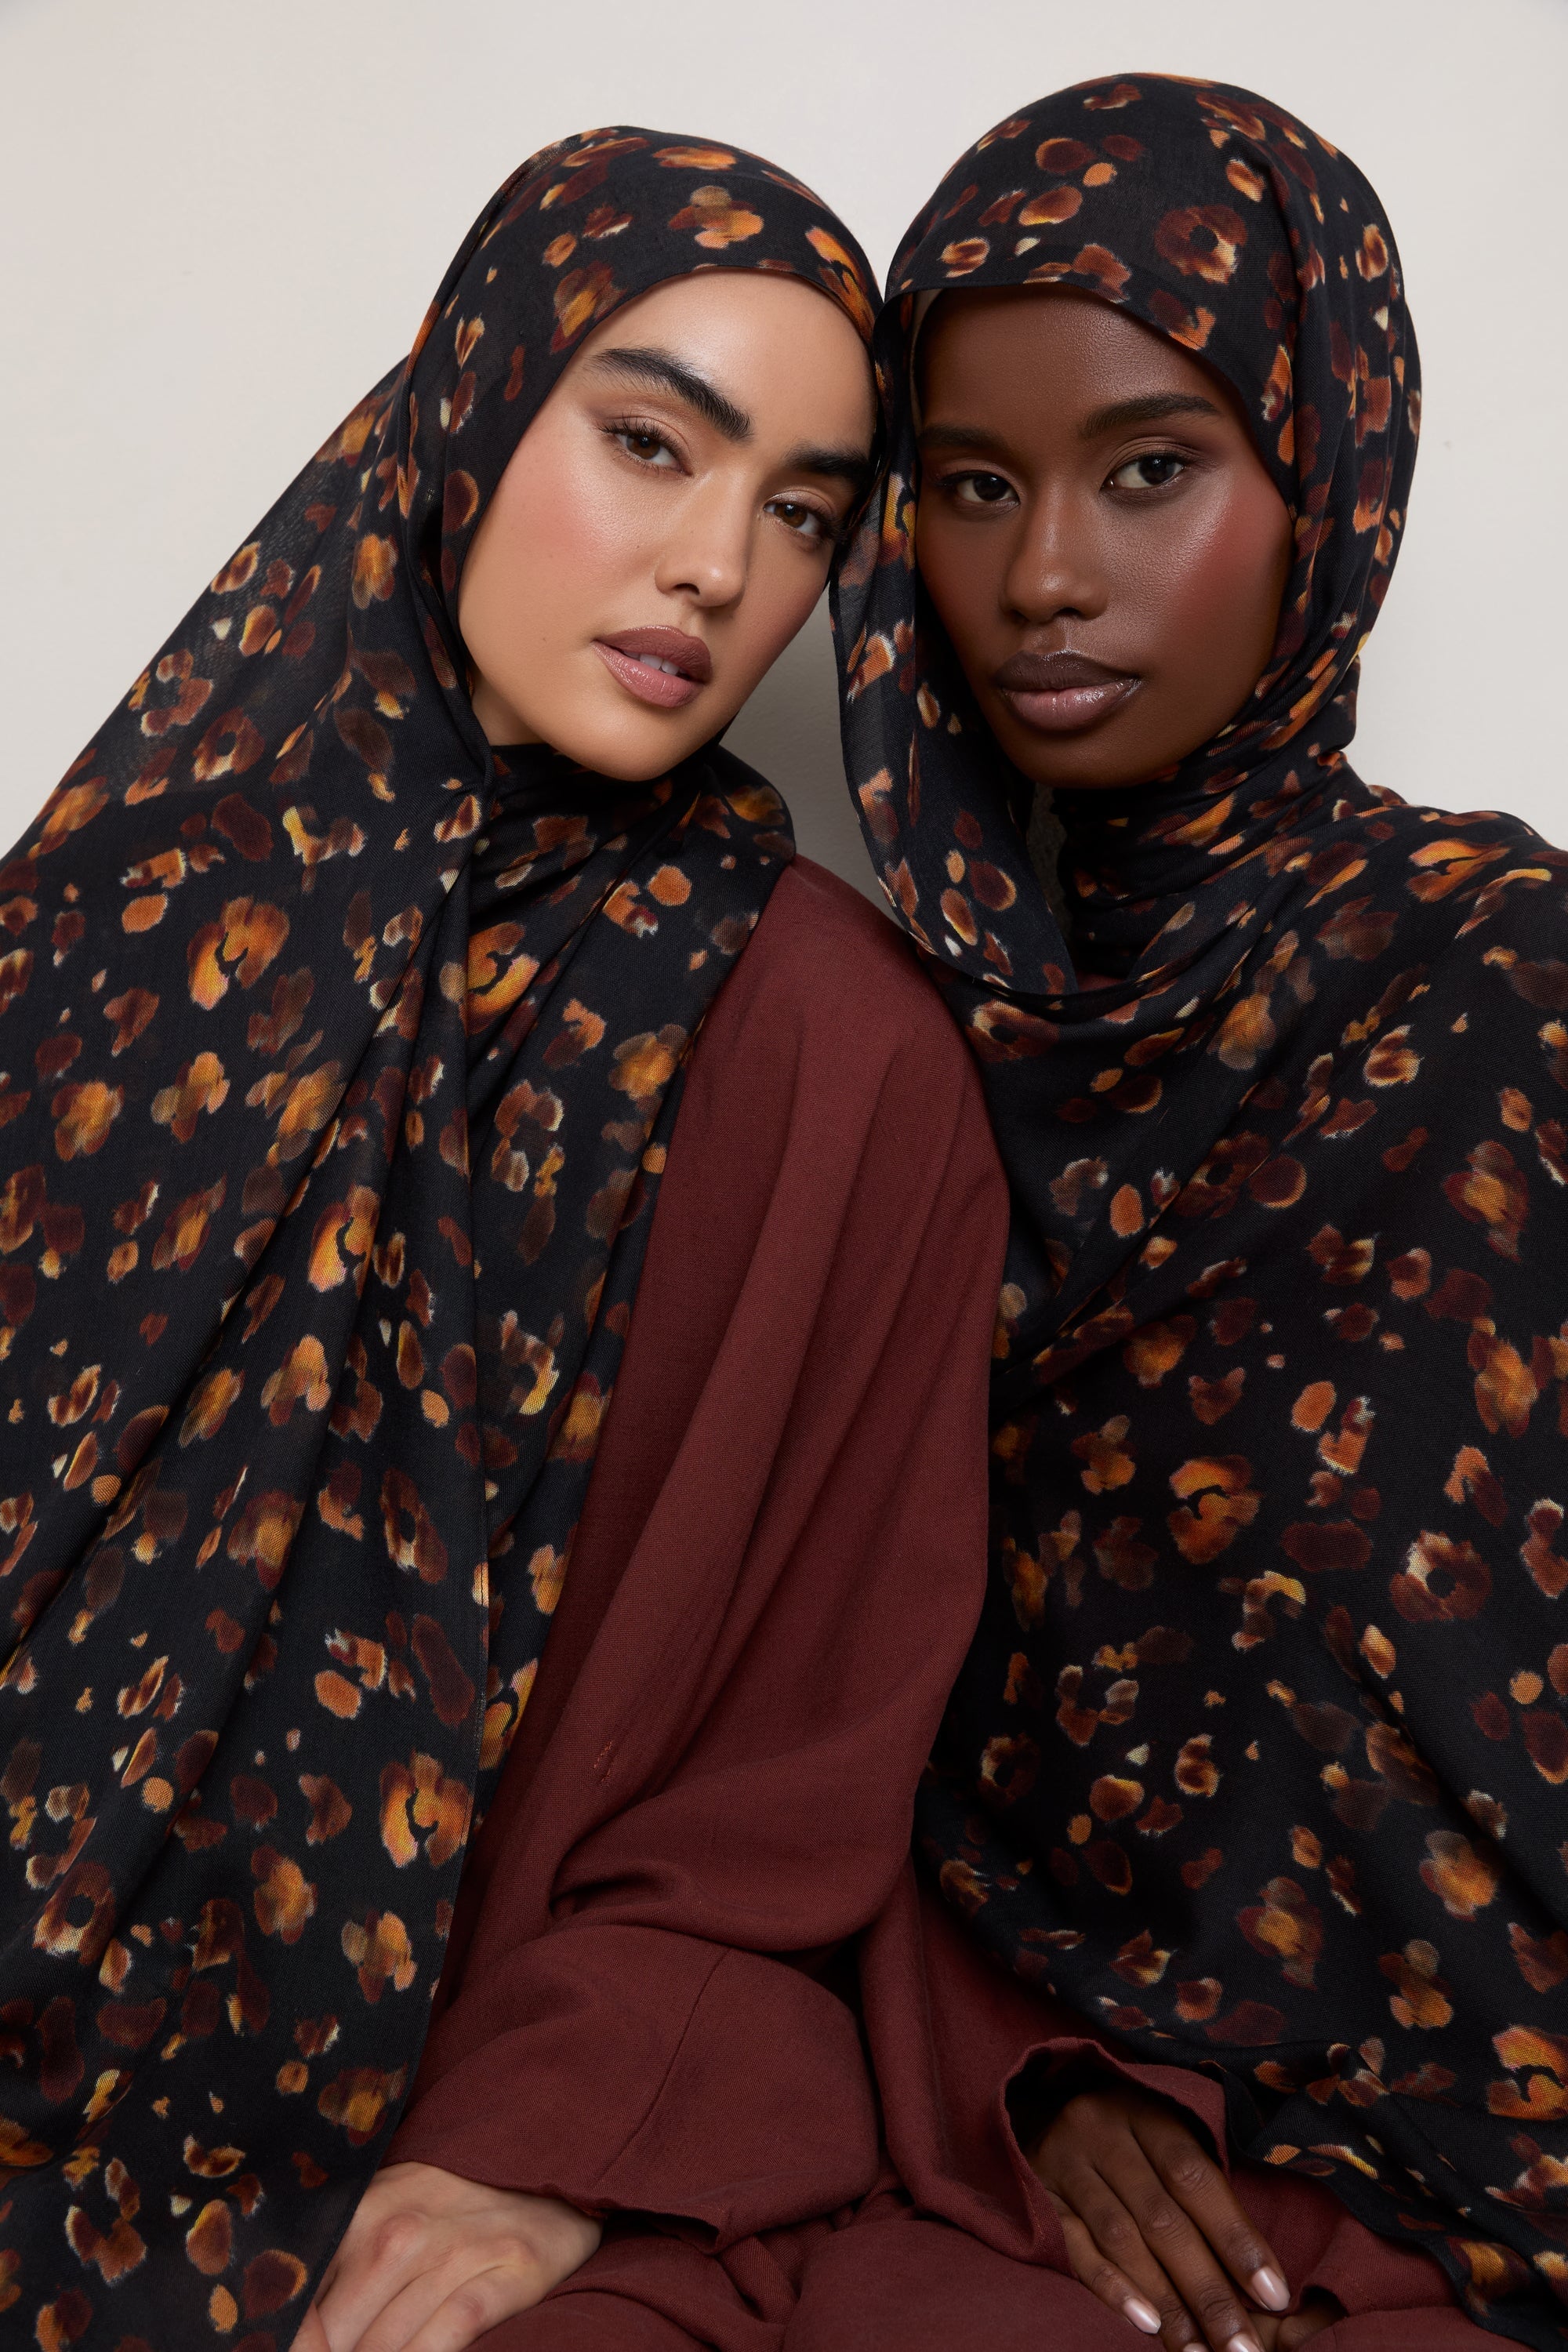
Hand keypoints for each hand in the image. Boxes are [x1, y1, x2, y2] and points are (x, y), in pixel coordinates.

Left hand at [289, 2160, 601, 2351]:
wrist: (543, 2177)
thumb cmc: (446, 2210)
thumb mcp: (381, 2216)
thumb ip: (333, 2270)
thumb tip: (282, 2331)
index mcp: (361, 2213)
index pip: (302, 2304)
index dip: (299, 2345)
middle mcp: (403, 2230)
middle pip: (341, 2337)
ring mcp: (457, 2251)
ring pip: (387, 2346)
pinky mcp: (507, 2272)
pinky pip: (447, 2335)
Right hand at [1029, 2083, 1337, 2351]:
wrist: (1038, 2106)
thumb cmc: (1127, 2137)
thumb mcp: (1163, 2137)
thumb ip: (1202, 2194)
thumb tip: (1262, 2280)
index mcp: (1145, 2110)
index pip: (1196, 2177)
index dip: (1237, 2238)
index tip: (1274, 2296)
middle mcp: (1101, 2130)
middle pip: (1163, 2219)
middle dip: (1209, 2291)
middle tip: (1243, 2348)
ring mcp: (1063, 2162)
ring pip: (1122, 2240)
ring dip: (1167, 2303)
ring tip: (1199, 2351)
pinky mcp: (1037, 2196)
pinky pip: (1074, 2248)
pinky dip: (1112, 2288)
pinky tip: (1145, 2324)